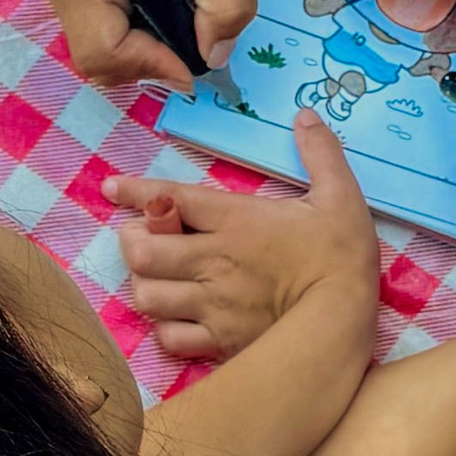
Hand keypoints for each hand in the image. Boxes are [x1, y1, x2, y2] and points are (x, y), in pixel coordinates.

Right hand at [39, 0, 255, 96]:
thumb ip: (225, 8)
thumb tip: (214, 57)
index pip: (104, 54)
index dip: (155, 65)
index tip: (201, 54)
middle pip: (102, 61)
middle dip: (153, 59)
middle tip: (199, 31)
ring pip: (108, 50)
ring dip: (153, 46)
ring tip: (190, 8)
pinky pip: (113, 28)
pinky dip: (147, 30)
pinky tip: (175, 0)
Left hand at [105, 108, 379, 357]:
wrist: (344, 319)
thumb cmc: (341, 254)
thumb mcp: (341, 195)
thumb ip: (322, 153)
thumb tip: (305, 115)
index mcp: (236, 220)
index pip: (172, 198)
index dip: (136, 191)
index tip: (111, 187)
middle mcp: (212, 260)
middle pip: (143, 251)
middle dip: (132, 242)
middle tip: (142, 238)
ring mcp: (211, 304)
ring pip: (148, 295)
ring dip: (145, 284)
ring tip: (156, 278)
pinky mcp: (218, 340)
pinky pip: (170, 337)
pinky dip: (165, 327)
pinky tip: (177, 318)